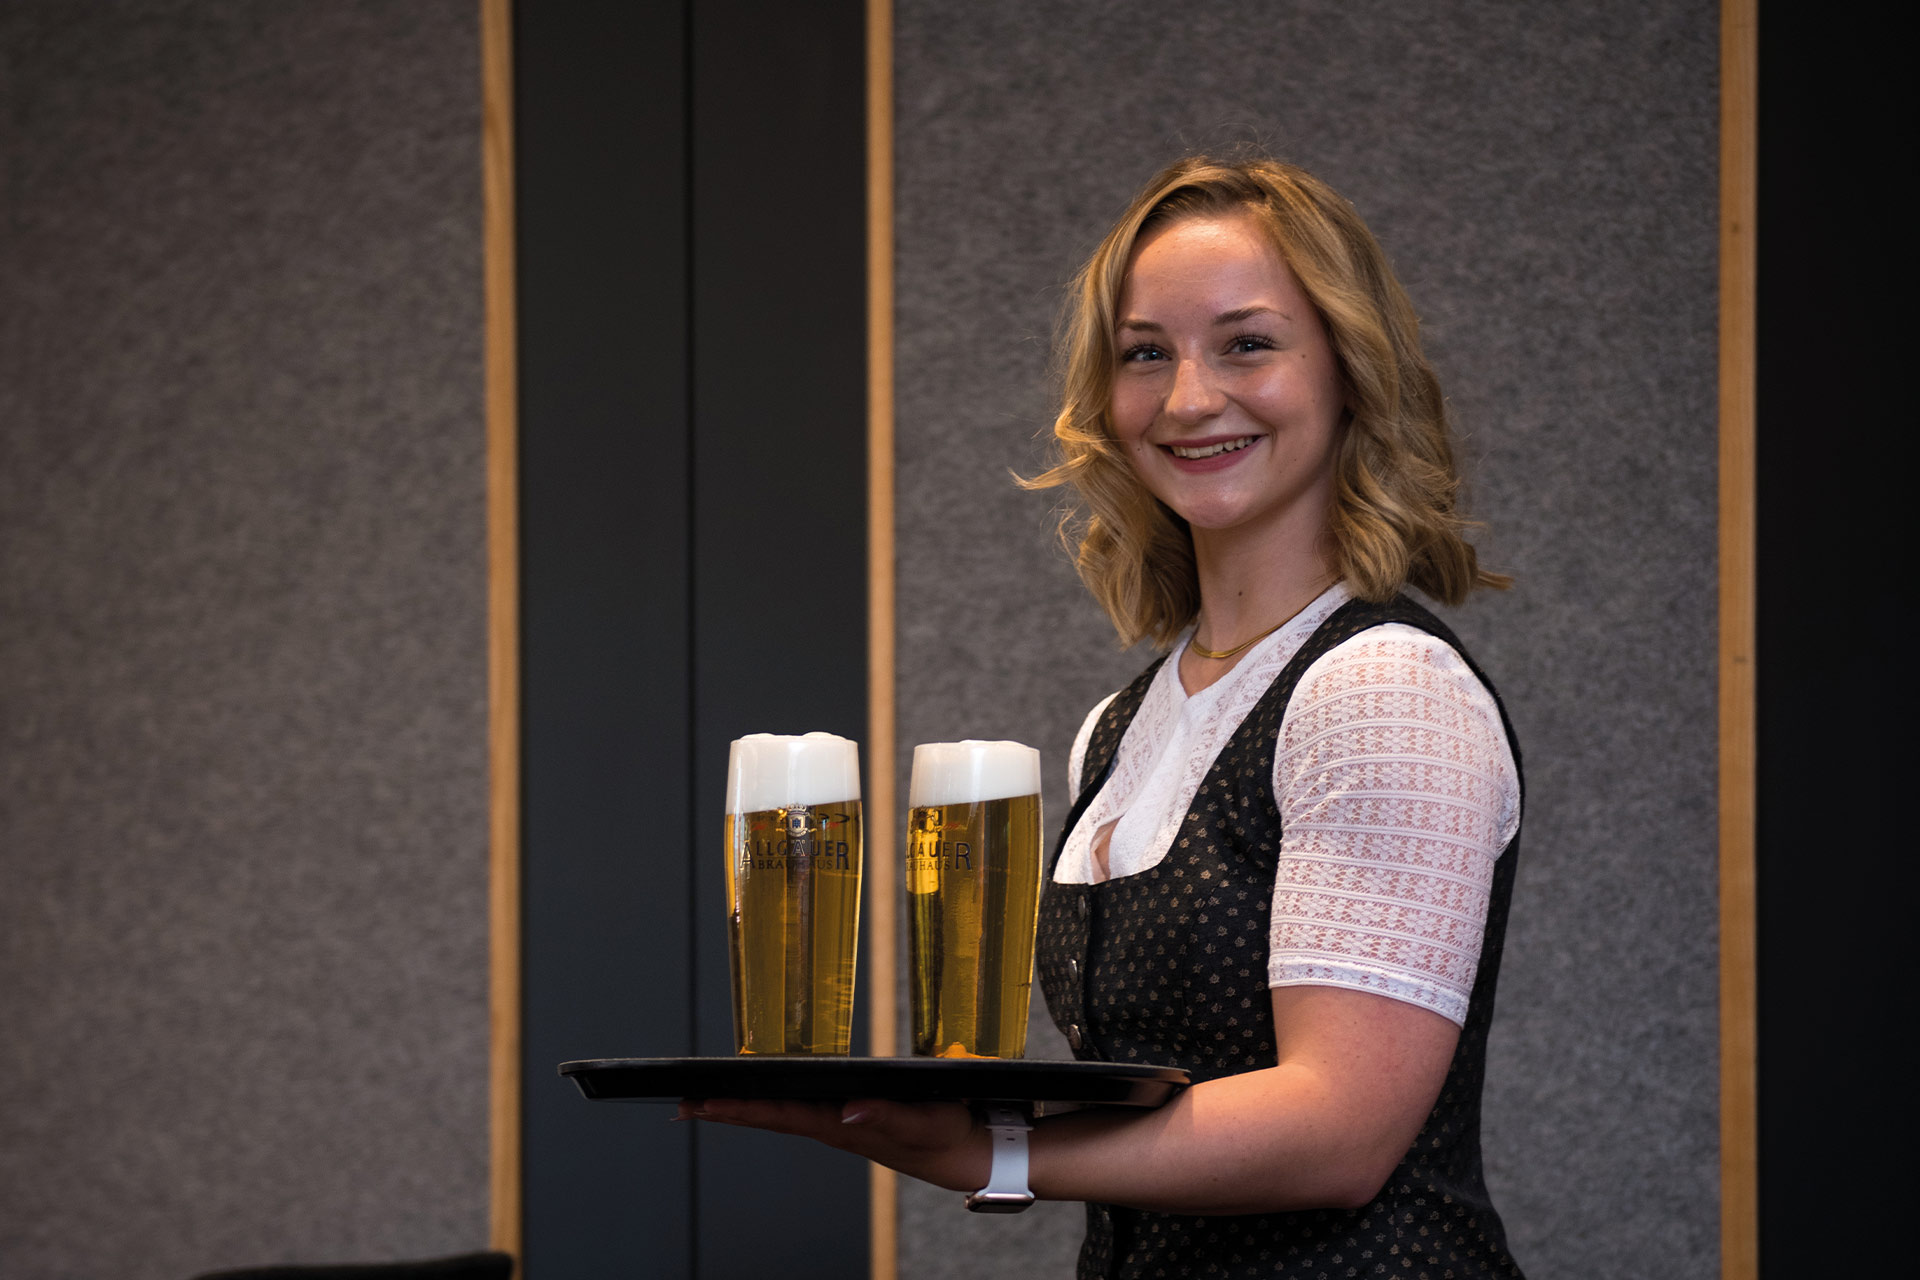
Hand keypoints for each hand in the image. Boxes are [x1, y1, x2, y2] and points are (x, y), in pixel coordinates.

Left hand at [676, 1097, 990, 1192]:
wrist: (965, 1152)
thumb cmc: (944, 1134)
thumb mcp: (921, 1121)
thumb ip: (885, 1115)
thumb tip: (848, 1111)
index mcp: (843, 1126)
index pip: (781, 1116)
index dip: (740, 1110)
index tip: (703, 1105)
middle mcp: (834, 1126)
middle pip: (770, 1117)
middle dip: (727, 1111)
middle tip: (683, 1105)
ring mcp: (839, 1125)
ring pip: (780, 1115)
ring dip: (744, 1109)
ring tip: (707, 1102)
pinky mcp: (848, 1119)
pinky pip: (798, 1112)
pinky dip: (771, 1105)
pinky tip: (759, 1100)